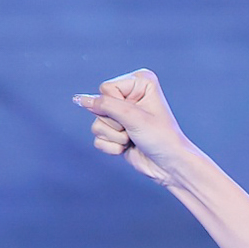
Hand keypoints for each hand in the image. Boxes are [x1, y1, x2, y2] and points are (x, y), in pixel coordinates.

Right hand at [74, 69, 200, 184]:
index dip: (116, 106)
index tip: (137, 116)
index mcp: (140, 81)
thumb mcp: (132, 117)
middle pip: (98, 105)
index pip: (106, 88)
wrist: (170, 166)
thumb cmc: (161, 138)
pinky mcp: (115, 131)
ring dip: (114, 137)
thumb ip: (104, 105)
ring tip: (132, 139)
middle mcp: (129, 94)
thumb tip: (78, 99)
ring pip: (96, 123)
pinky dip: (112, 146)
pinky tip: (128, 148)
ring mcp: (121, 114)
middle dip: (115, 123)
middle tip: (134, 129)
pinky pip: (98, 137)